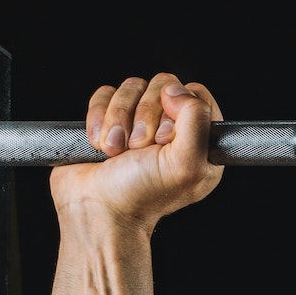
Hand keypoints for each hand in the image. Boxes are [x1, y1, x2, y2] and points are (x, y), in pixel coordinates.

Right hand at [50, 73, 223, 228]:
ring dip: (118, 119)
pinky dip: (98, 117)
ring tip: (115, 151)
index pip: (198, 95)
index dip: (180, 108)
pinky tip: (99, 145)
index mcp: (199, 143)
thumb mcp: (185, 165)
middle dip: (145, 115)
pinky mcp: (108, 119)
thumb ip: (197, 121)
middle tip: (138, 148)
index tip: (165, 138)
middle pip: (162, 84)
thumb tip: (176, 89)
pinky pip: (104, 93)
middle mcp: (170, 130)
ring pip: (131, 86)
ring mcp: (138, 122)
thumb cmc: (142, 194)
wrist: (96, 210)